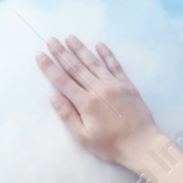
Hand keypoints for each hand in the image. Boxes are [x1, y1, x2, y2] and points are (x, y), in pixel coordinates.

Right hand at [35, 35, 159, 166]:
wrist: (142, 145)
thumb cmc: (111, 145)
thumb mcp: (84, 137)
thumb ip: (68, 115)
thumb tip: (53, 96)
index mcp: (86, 103)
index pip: (62, 81)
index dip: (50, 67)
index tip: (40, 55)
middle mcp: (98, 89)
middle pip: (76, 67)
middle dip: (61, 53)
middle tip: (51, 40)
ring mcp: (114, 84)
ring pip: (93, 62)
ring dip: (80, 49)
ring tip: (70, 37)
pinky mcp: (127, 84)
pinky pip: (115, 65)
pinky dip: (107, 54)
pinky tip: (99, 44)